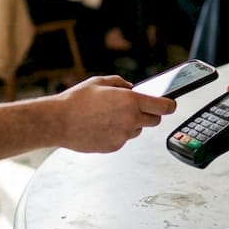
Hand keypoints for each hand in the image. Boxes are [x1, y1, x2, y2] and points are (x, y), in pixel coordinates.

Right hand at [53, 75, 175, 152]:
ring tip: (110, 116)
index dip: (169, 104)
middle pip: (155, 120)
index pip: (164, 107)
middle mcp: (131, 120)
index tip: (170, 103)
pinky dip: (118, 133)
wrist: (58, 122)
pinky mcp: (114, 146)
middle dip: (149, 113)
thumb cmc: (77, 100)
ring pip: (137, 130)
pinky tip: (102, 126)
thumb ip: (122, 84)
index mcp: (131, 101)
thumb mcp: (101, 82)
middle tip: (136, 107)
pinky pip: (123, 138)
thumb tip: (132, 88)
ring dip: (132, 123)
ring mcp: (123, 136)